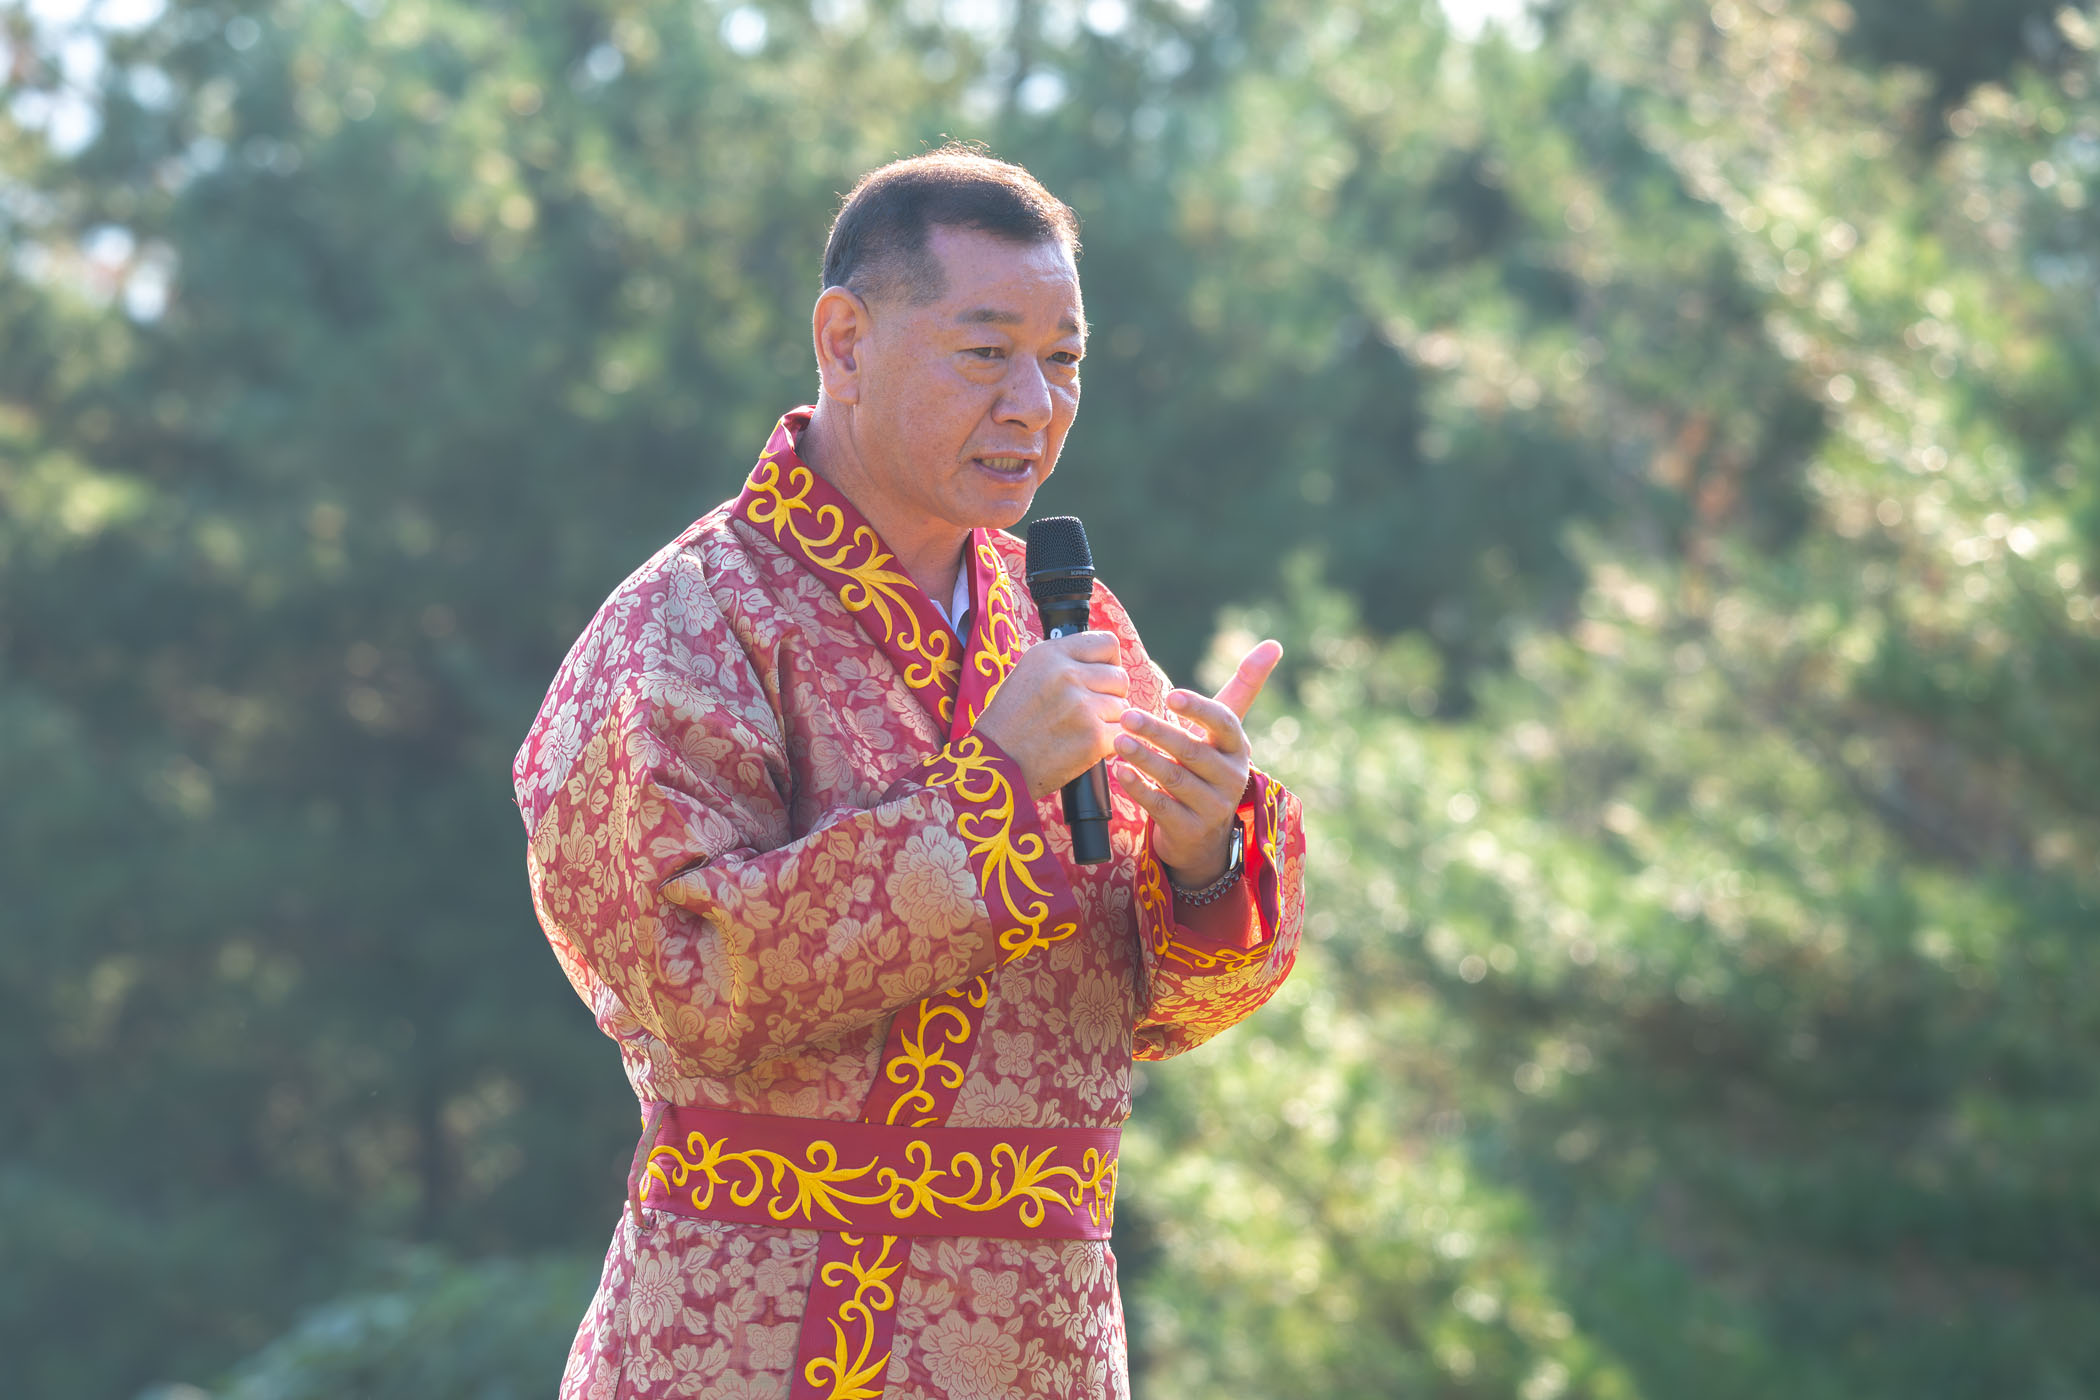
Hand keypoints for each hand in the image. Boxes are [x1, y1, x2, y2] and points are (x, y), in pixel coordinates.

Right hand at [973, 631, 1129, 798]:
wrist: (995, 763)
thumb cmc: (1009, 723)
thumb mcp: (1028, 674)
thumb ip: (1064, 662)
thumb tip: (1103, 663)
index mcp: (1051, 654)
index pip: (1108, 644)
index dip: (1110, 664)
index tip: (1100, 680)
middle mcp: (1067, 674)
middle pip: (1119, 678)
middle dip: (1111, 696)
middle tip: (1091, 712)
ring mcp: (1081, 705)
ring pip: (1122, 708)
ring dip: (1109, 722)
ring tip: (1082, 731)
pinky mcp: (1093, 736)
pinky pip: (1121, 734)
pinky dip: (1110, 743)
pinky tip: (1089, 747)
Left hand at [1112, 639, 1282, 885]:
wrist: (1205, 835)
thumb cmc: (1210, 766)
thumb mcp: (1225, 732)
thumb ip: (1244, 687)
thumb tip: (1274, 644)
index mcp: (1238, 747)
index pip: (1224, 723)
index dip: (1199, 709)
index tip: (1171, 696)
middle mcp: (1231, 777)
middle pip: (1193, 750)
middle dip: (1158, 732)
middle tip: (1127, 716)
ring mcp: (1213, 807)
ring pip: (1175, 778)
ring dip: (1145, 758)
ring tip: (1117, 741)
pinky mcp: (1190, 830)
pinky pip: (1162, 807)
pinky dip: (1140, 788)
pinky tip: (1120, 772)